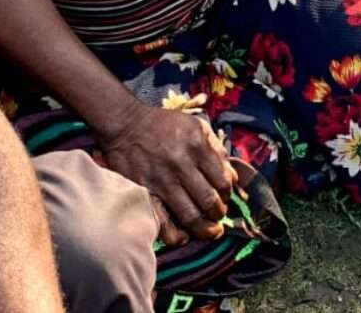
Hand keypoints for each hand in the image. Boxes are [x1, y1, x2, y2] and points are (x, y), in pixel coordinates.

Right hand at [95, 99, 235, 247]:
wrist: (126, 126)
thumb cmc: (165, 126)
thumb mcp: (197, 127)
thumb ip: (218, 151)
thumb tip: (234, 180)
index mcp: (197, 145)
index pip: (223, 181)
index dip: (227, 195)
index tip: (224, 197)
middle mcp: (181, 163)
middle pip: (208, 201)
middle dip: (218, 213)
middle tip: (217, 215)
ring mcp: (161, 180)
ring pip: (190, 216)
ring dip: (203, 229)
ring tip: (208, 230)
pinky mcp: (144, 193)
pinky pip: (162, 223)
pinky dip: (176, 236)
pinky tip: (184, 236)